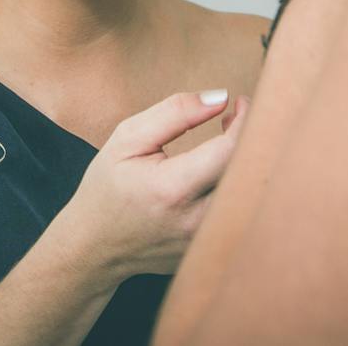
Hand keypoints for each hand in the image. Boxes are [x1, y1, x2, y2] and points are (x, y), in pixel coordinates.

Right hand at [60, 90, 249, 279]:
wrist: (94, 246)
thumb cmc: (108, 187)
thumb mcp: (128, 138)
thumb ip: (175, 113)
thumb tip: (222, 97)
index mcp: (172, 189)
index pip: (230, 151)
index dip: (244, 122)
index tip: (240, 103)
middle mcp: (195, 221)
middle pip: (249, 175)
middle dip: (252, 140)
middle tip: (237, 118)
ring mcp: (206, 241)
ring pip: (248, 195)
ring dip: (247, 163)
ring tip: (229, 141)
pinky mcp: (211, 250)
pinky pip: (237, 212)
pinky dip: (237, 186)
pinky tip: (220, 169)